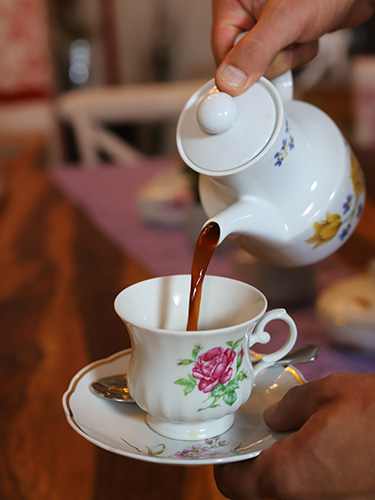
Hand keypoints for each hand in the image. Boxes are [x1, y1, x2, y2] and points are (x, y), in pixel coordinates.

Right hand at [212, 0, 374, 94]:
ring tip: (302, 33)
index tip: (254, 80)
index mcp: (233, 2)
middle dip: (271, 61)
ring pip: (266, 65)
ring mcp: (265, 26)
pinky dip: (299, 54)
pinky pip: (283, 61)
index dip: (239, 70)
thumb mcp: (284, 20)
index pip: (222, 51)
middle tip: (288, 42)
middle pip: (243, 62)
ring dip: (289, 58)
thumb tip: (229, 82)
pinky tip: (308, 35)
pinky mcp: (282, 35)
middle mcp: (246, 13)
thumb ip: (254, 52)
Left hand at [214, 372, 374, 498]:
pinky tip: (314, 443)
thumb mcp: (328, 394)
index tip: (226, 441)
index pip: (232, 483)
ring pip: (284, 491)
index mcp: (289, 477)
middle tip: (256, 432)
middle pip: (256, 490)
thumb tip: (274, 417)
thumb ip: (290, 406)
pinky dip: (303, 470)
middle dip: (251, 462)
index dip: (223, 461)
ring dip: (277, 466)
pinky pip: (310, 490)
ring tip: (286, 433)